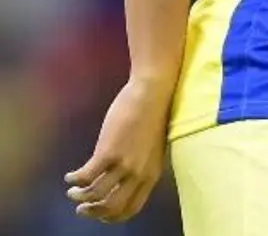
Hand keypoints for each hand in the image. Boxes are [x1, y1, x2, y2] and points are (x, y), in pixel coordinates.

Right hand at [65, 78, 172, 222]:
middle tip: (81, 209)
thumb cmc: (153, 118)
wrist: (153, 95)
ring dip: (80, 196)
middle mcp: (139, 174)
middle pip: (113, 207)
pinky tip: (70, 176)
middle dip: (94, 212)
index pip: (132, 208)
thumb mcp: (152, 150)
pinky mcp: (109, 152)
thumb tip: (123, 181)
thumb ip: (141, 167)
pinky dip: (75, 180)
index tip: (100, 215)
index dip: (113, 216)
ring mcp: (124, 164)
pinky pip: (86, 176)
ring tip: (72, 191)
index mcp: (152, 175)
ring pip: (96, 194)